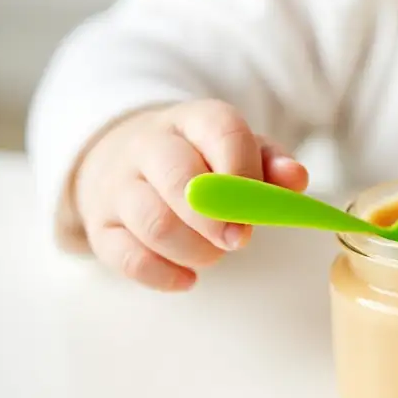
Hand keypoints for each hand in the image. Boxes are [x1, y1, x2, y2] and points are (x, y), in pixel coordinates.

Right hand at [73, 100, 307, 291]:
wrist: (125, 157)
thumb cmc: (199, 158)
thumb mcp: (238, 149)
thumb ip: (272, 163)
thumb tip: (296, 178)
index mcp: (193, 120)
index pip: (221, 131)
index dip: (245, 171)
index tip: (258, 206)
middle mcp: (150, 145)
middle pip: (179, 178)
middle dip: (217, 218)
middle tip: (239, 240)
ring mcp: (119, 185)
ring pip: (154, 222)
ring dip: (194, 249)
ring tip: (214, 253)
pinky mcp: (101, 225)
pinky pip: (127, 257)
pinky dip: (164, 275)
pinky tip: (188, 278)